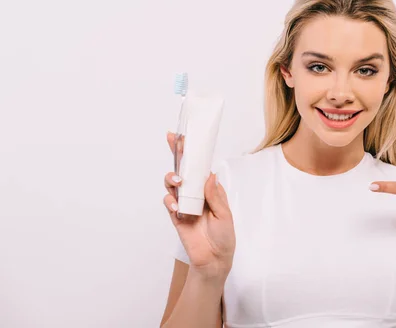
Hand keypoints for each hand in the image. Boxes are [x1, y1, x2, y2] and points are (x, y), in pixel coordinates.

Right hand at [163, 132, 235, 278]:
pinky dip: (170, 201)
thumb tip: (210, 175)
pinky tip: (176, 204)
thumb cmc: (224, 236)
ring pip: (172, 184)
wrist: (215, 259)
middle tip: (174, 142)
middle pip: (182, 170)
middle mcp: (195, 193)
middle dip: (177, 154)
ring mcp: (184, 203)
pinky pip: (169, 203)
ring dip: (172, 179)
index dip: (191, 152)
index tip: (183, 136)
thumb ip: (215, 196)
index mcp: (209, 189)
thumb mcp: (225, 215)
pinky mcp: (176, 216)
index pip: (199, 167)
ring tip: (177, 182)